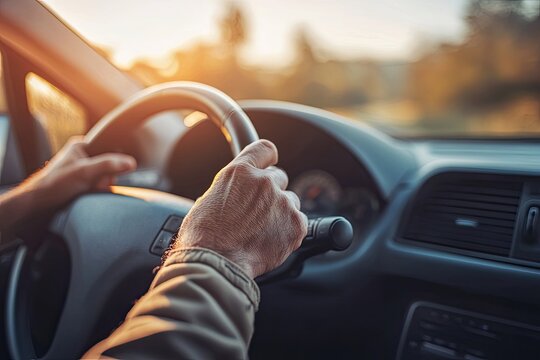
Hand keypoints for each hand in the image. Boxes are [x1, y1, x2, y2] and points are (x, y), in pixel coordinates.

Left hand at [26, 137, 136, 206]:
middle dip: (108, 176)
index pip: (109, 145)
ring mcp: (84, 169)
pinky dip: (100, 191)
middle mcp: (84, 155)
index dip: (116, 157)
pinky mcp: (84, 182)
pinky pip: (101, 185)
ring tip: (92, 189)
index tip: (119, 166)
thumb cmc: (55, 184)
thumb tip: (131, 163)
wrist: (39, 204)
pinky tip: (92, 194)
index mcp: (82, 145)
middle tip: (98, 182)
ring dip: (103, 185)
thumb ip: (108, 165)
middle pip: (110, 162)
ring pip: (106, 175)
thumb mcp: (85, 172)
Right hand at [174, 139, 307, 277]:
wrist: (216, 263)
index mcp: (241, 172)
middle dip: (271, 192)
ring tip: (261, 231)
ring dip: (281, 212)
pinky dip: (288, 232)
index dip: (268, 158)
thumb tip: (239, 193)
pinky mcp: (296, 224)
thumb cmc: (204, 237)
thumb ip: (233, 188)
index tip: (270, 163)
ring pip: (290, 201)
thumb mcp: (210, 199)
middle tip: (258, 212)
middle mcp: (264, 182)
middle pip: (279, 177)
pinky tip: (270, 241)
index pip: (265, 149)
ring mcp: (282, 203)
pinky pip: (299, 222)